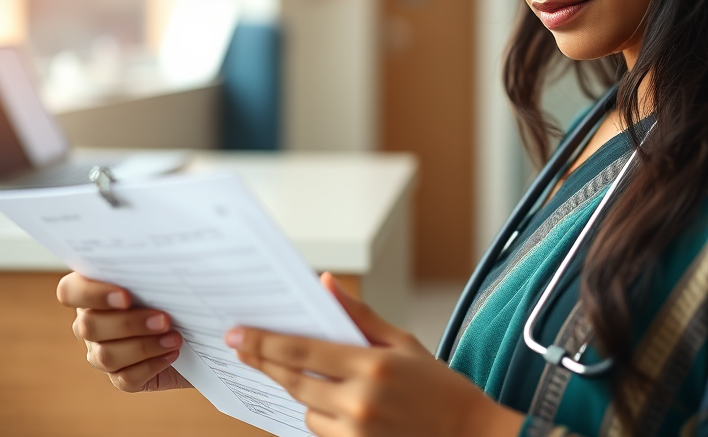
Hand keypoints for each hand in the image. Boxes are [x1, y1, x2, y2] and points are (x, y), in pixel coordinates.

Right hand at [55, 272, 192, 392]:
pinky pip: (125, 378)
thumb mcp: (165, 278)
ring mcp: (102, 351)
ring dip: (144, 346)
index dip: (91, 294)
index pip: (70, 291)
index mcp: (94, 290)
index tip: (125, 297)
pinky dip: (151, 366)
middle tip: (164, 320)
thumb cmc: (178, 293)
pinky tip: (173, 353)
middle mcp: (91, 322)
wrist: (200, 326)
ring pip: (105, 356)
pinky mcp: (120, 376)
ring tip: (175, 338)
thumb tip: (163, 259)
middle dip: (129, 323)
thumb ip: (152, 271)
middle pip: (88, 326)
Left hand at [225, 273, 523, 436]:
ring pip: (306, 408)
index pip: (303, 351)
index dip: (265, 341)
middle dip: (263, 362)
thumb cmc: (437, 386)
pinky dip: (320, 413)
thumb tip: (325, 285)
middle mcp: (361, 401)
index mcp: (372, 366)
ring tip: (313, 375)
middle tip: (239, 347)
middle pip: (294, 380)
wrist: (468, 434)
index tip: (239, 333)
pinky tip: (331, 400)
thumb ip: (359, 315)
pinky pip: (320, 429)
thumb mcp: (403, 341)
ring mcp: (357, 432)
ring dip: (301, 391)